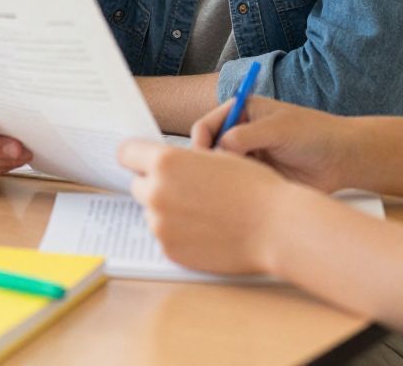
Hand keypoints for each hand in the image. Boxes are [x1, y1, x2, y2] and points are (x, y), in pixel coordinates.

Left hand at [119, 139, 295, 275]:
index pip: (126, 153)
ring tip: (204, 213)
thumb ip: (183, 159)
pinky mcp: (170, 250)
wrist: (276, 227)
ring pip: (152, 213)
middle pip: (138, 185)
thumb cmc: (253, 187)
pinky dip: (180, 234)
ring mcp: (160, 225)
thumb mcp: (216, 156)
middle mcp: (156, 192)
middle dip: (155, 185)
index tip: (143, 161)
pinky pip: (165, 237)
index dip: (137, 156)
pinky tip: (207, 231)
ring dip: (168, 211)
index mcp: (166, 161)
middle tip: (185, 189)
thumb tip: (161, 162)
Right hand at [192, 95, 354, 193]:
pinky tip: (242, 200)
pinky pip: (237, 187)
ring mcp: (248, 157)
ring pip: (221, 171)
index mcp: (241, 112)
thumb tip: (217, 150)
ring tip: (230, 192)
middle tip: (213, 182)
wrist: (343, 159)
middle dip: (207, 165)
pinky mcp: (257, 177)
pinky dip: (235, 193)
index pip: (206, 126)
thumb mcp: (278, 129)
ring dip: (222, 181)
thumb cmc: (314, 134)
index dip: (199, 143)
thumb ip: (245, 136)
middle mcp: (240, 134)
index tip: (201, 164)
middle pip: (208, 150)